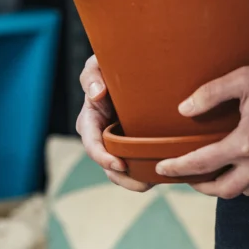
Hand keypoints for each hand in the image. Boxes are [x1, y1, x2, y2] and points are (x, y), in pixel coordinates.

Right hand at [76, 55, 152, 191]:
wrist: (127, 67)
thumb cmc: (108, 65)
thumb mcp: (96, 66)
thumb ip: (92, 76)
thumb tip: (97, 94)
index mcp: (89, 121)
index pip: (91, 145)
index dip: (103, 158)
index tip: (120, 164)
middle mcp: (100, 136)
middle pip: (107, 165)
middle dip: (123, 178)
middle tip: (144, 183)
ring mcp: (116, 141)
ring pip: (121, 170)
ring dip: (135, 180)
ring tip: (153, 183)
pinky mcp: (131, 141)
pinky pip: (136, 160)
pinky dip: (145, 170)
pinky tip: (159, 173)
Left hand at [155, 38, 248, 198]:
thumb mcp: (244, 78)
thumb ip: (210, 94)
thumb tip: (183, 109)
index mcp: (246, 143)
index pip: (202, 163)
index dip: (179, 167)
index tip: (163, 168)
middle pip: (224, 190)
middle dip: (202, 187)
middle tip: (190, 177)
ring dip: (230, 185)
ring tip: (219, 172)